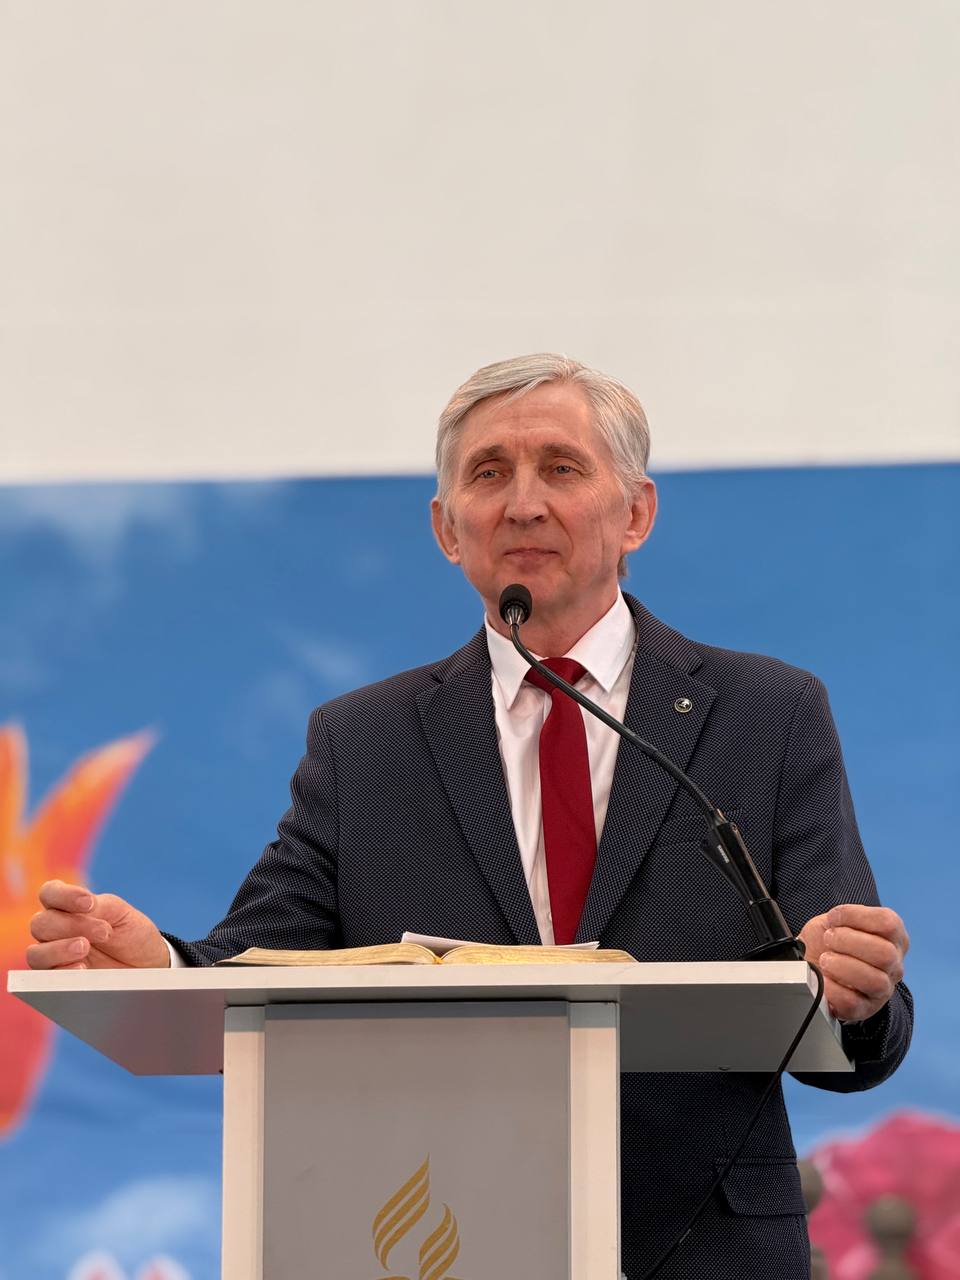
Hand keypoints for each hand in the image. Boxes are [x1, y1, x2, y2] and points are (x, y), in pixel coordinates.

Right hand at [27, 879, 170, 969]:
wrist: (146, 966)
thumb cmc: (132, 934)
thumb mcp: (121, 914)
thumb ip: (100, 906)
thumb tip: (83, 907)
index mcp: (67, 907)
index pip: (49, 893)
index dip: (63, 896)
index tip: (89, 903)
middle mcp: (55, 930)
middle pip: (41, 923)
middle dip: (72, 925)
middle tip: (104, 932)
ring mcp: (54, 957)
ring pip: (36, 953)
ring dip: (59, 949)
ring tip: (85, 948)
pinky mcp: (59, 980)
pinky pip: (45, 978)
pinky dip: (61, 971)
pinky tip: (83, 969)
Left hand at [798, 903, 908, 1022]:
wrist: (813, 965)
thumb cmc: (829, 942)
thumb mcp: (834, 920)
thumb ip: (840, 917)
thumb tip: (834, 923)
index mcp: (892, 937)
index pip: (889, 923)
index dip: (857, 916)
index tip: (833, 918)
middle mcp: (893, 964)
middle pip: (885, 953)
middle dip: (848, 942)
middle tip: (828, 939)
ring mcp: (883, 989)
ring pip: (875, 981)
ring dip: (843, 967)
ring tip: (825, 960)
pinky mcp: (865, 1009)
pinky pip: (853, 1003)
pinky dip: (832, 988)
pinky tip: (823, 979)